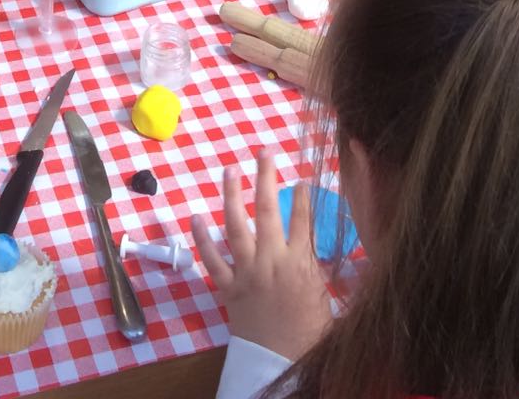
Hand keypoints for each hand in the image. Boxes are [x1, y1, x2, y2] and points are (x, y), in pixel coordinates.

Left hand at [191, 155, 331, 358]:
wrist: (283, 366)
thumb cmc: (310, 334)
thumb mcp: (322, 296)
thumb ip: (315, 265)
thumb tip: (311, 240)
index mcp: (300, 264)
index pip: (303, 220)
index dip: (301, 196)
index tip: (298, 176)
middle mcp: (272, 262)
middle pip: (268, 211)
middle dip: (266, 178)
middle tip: (264, 152)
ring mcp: (247, 273)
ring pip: (236, 226)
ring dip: (232, 195)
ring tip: (230, 171)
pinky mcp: (229, 289)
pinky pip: (212, 260)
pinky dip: (202, 238)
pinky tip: (196, 217)